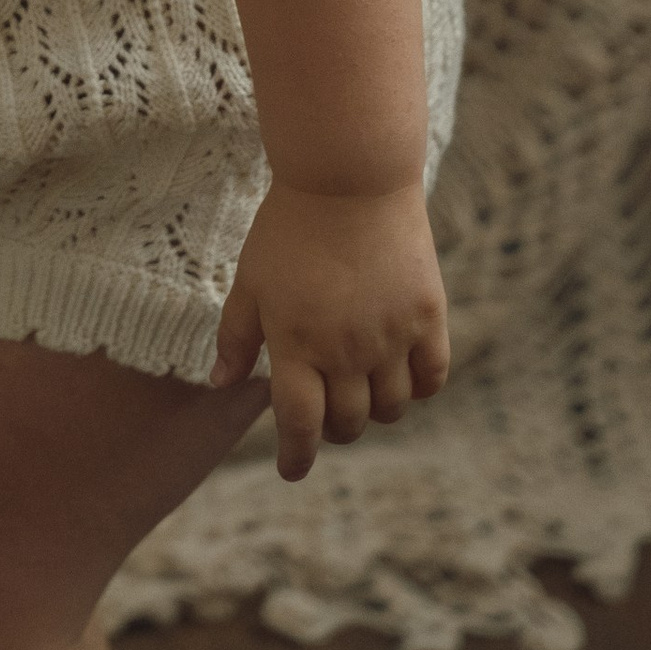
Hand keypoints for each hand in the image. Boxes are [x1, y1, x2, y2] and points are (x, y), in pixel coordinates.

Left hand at [210, 179, 449, 480]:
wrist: (348, 179)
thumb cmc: (287, 228)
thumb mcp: (248, 280)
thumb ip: (235, 336)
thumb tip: (220, 383)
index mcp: (296, 344)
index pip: (299, 424)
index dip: (295, 457)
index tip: (291, 470)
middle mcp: (346, 350)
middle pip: (346, 422)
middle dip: (330, 430)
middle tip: (322, 415)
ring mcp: (391, 336)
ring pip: (390, 408)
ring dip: (372, 412)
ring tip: (358, 392)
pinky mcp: (427, 316)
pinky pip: (431, 377)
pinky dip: (417, 389)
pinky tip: (400, 378)